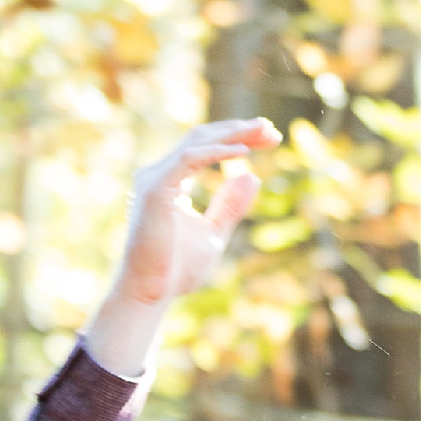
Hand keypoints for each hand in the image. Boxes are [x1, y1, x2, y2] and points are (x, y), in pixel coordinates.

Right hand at [113, 119, 279, 302]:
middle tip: (270, 128)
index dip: (236, 137)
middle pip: (202, 137)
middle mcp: (159, 174)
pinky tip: (243, 151)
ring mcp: (154, 179)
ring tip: (263, 130)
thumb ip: (229, 206)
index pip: (205, 147)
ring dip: (232, 133)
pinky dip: (217, 152)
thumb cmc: (176, 269)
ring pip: (197, 141)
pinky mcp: (155, 190)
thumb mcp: (212, 233)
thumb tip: (252, 177)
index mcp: (170, 181)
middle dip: (238, 129)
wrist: (149, 293)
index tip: (269, 138)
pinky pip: (189, 159)